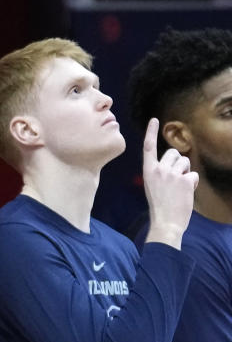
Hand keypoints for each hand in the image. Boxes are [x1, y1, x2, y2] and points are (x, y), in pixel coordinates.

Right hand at [142, 118, 196, 248]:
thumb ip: (161, 172)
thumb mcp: (152, 186)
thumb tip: (177, 162)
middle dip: (179, 162)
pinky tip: (186, 193)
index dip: (151, 133)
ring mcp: (172, 174)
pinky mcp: (185, 180)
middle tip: (176, 178)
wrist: (165, 222)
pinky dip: (192, 184)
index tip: (154, 120)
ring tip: (179, 187)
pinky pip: (193, 175)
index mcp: (148, 171)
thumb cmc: (159, 206)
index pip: (148, 147)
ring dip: (186, 172)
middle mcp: (159, 170)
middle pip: (174, 153)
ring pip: (186, 162)